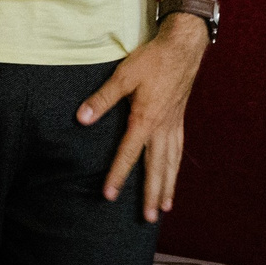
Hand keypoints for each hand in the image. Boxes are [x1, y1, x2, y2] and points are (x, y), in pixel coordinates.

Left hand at [79, 13, 207, 218]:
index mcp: (146, 119)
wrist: (184, 46)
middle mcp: (162, 128)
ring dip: (167, 186)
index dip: (117, 175)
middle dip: (151, 194)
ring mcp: (173, 125)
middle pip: (156, 168)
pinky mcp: (179, 120)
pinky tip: (173, 176)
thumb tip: (81, 118)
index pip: (128, 154)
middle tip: (149, 218)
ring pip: (171, 163)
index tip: (108, 195)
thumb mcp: (123, 75)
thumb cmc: (153, 60)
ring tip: (164, 208)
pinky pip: (178, 151)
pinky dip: (176, 168)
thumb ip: (102, 99)